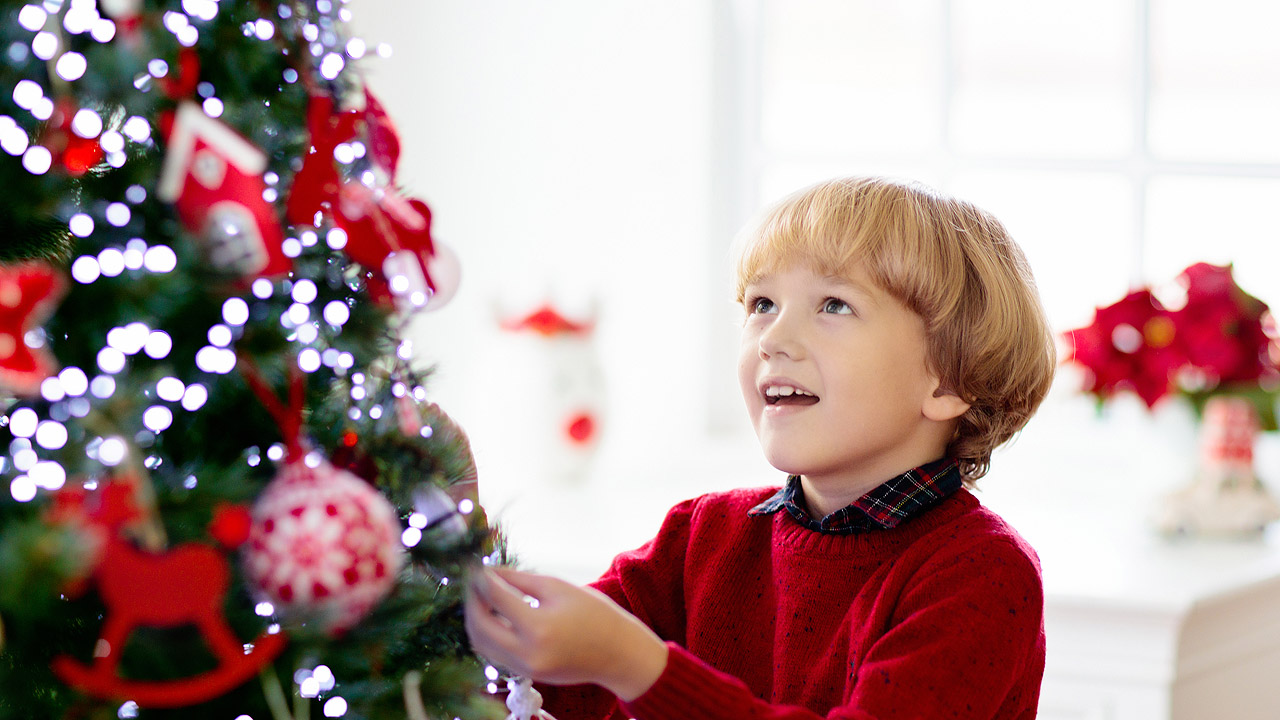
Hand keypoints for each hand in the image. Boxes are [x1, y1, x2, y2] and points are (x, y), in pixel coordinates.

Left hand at [465, 567, 667, 701]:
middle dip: (472, 601)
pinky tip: (492, 617)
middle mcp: (528, 653)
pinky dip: (487, 636)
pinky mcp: (527, 675)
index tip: (475, 566)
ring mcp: (526, 668)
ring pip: (482, 645)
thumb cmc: (594, 614)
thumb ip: (519, 580)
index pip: (495, 598)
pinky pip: (495, 655)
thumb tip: (489, 572)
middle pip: (479, 626)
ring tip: (480, 598)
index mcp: (539, 627)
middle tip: (473, 583)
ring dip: (475, 620)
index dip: (481, 579)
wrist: (618, 653)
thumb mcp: (557, 588)